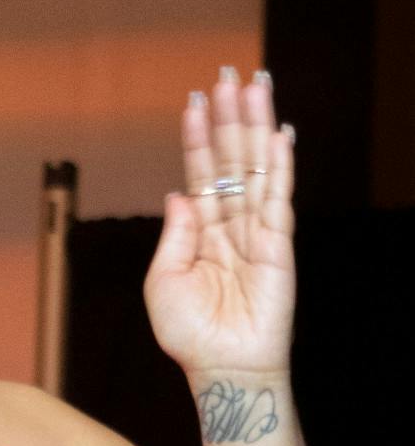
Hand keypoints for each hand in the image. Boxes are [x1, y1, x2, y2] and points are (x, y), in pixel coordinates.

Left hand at [143, 70, 295, 379]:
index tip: (196, 101)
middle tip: (229, 75)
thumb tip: (180, 191)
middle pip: (232, 160)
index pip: (201, 173)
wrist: (222, 370)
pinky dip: (280, 167)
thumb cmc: (189, 334)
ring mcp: (256, 234)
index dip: (198, 137)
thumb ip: (174, 234)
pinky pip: (279, 199)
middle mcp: (230, 226)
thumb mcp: (164, 280)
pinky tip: (280, 136)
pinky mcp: (278, 247)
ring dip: (255, 127)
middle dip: (230, 118)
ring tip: (255, 87)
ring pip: (257, 169)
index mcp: (200, 233)